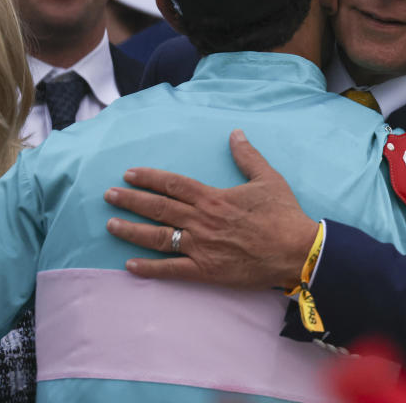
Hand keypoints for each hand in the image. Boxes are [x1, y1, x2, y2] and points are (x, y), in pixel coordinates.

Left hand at [104, 129, 317, 289]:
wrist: (296, 250)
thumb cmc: (283, 214)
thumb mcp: (268, 178)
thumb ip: (247, 156)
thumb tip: (235, 133)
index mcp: (213, 198)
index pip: (173, 184)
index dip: (149, 178)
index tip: (129, 174)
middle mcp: (202, 221)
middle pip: (158, 208)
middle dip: (130, 201)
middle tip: (109, 196)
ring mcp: (201, 247)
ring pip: (158, 237)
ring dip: (131, 231)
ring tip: (110, 226)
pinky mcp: (206, 271)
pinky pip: (171, 270)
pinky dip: (149, 269)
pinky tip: (130, 266)